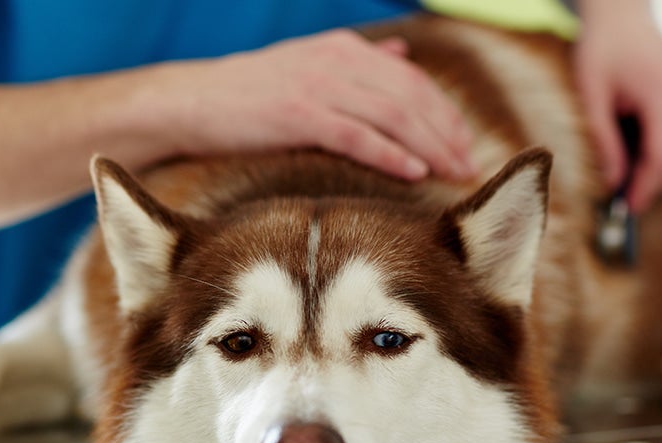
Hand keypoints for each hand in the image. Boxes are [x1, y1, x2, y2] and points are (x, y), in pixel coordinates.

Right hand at [153, 29, 476, 180]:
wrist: (193, 102)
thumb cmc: (250, 94)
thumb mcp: (309, 64)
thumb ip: (359, 61)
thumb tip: (402, 53)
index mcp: (344, 48)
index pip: (411, 79)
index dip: (444, 112)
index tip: (465, 144)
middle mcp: (338, 61)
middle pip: (411, 96)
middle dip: (446, 132)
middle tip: (468, 168)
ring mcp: (318, 85)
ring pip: (392, 115)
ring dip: (430, 146)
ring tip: (453, 173)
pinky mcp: (298, 114)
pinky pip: (357, 135)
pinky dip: (390, 153)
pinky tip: (414, 173)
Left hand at [574, 2, 661, 211]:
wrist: (625, 24)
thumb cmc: (601, 55)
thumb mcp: (588, 96)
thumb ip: (600, 140)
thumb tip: (611, 184)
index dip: (645, 188)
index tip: (625, 209)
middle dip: (650, 185)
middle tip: (616, 194)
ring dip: (658, 171)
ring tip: (623, 156)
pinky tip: (640, 140)